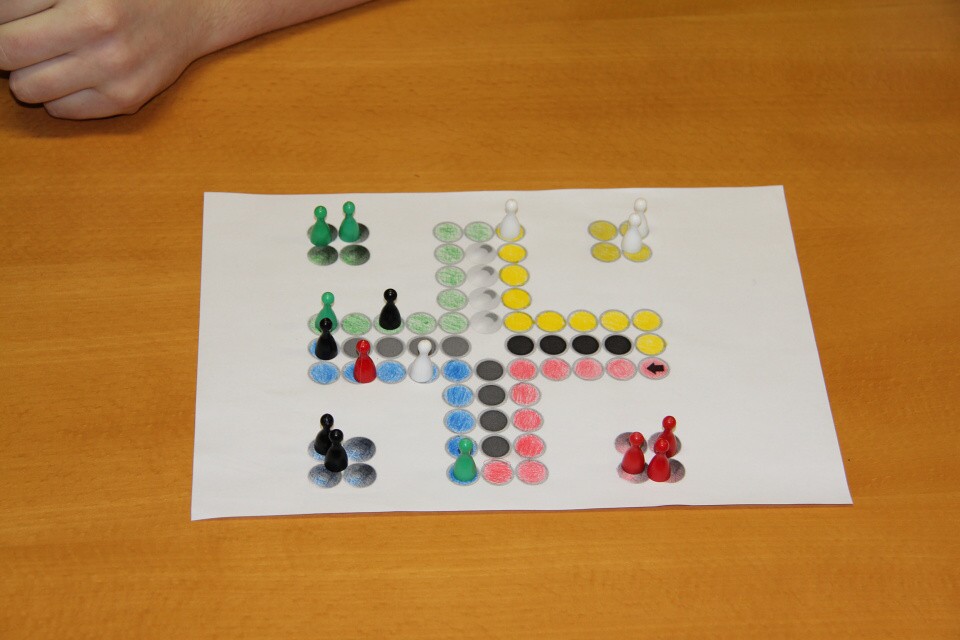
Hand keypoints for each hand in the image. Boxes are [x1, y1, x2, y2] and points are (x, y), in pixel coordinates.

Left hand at [0, 0, 208, 118]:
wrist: (192, 11)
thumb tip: (0, 24)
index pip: (1, 11)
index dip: (2, 17)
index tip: (17, 17)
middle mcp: (98, 28)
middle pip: (5, 51)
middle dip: (6, 46)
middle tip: (22, 38)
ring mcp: (113, 69)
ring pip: (26, 88)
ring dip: (27, 73)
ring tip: (50, 56)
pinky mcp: (125, 99)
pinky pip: (60, 110)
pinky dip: (57, 95)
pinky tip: (76, 74)